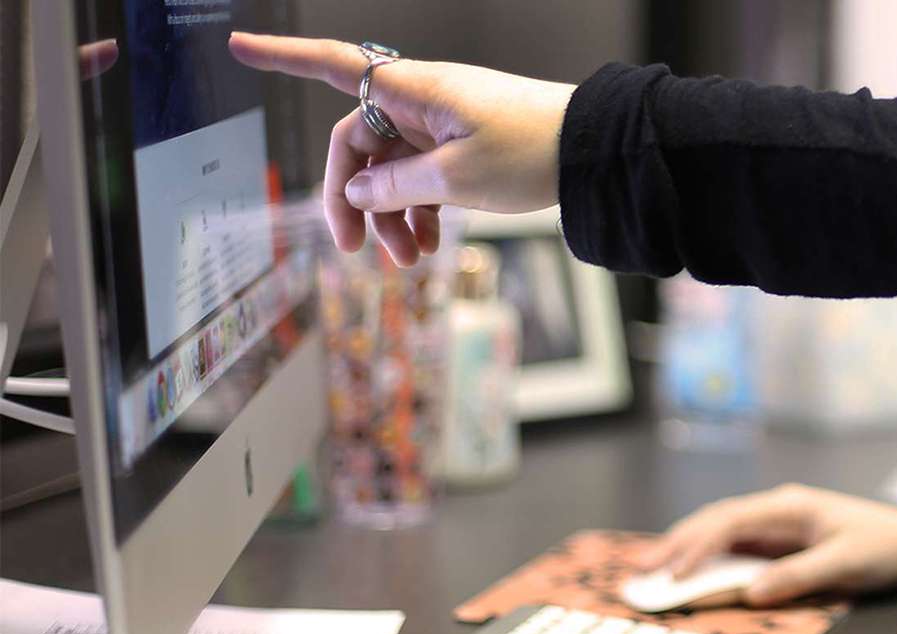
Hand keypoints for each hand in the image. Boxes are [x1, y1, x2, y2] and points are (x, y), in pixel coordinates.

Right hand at [227, 32, 574, 264]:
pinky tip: (430, 244)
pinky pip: (424, 176)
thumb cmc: (532, 150)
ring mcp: (444, 123)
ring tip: (409, 260)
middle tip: (357, 251)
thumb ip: (396, 188)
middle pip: (360, 144)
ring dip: (392, 215)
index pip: (331, 65)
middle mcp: (421, 100)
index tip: (238, 45)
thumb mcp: (456, 179)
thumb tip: (357, 194)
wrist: (593, 151)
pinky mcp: (465, 145)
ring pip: (393, 169)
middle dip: (355, 199)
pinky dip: (421, 210)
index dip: (282, 57)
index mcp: (411, 91)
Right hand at [638, 484, 896, 606]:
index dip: (699, 547)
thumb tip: (753, 592)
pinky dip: (708, 558)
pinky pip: (735, 547)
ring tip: (651, 569)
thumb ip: (798, 576)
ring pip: (720, 532)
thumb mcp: (846, 564)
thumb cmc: (885, 547)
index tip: (676, 573)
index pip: (731, 522)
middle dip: (675, 543)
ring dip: (685, 549)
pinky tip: (687, 570)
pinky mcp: (781, 542)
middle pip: (715, 522)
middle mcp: (778, 510)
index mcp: (790, 506)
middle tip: (639, 568)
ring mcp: (777, 525)